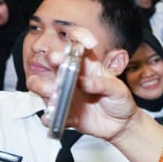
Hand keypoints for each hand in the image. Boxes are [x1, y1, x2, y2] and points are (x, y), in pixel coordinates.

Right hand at [24, 26, 142, 143]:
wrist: (121, 125)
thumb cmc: (120, 102)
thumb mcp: (118, 91)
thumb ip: (102, 84)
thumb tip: (84, 82)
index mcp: (87, 65)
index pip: (78, 44)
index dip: (78, 37)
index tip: (86, 41)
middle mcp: (72, 77)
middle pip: (53, 61)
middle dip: (51, 58)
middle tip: (56, 60)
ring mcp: (65, 94)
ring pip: (41, 85)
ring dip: (42, 85)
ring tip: (52, 90)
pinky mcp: (63, 113)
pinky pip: (49, 114)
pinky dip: (47, 116)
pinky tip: (52, 116)